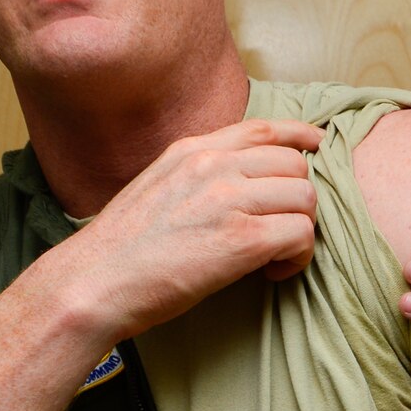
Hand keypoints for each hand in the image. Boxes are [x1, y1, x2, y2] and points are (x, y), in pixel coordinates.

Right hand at [51, 116, 323, 343]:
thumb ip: (196, 176)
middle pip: (294, 165)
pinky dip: (297, 258)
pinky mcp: (243, 240)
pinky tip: (271, 273)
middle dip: (297, 199)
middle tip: (279, 229)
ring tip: (275, 256)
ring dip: (300, 230)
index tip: (317, 144)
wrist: (93, 282)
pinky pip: (301, 234)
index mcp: (192, 151)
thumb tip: (237, 183)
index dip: (299, 135)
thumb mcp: (156, 187)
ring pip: (304, 198)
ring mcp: (229, 200)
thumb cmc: (121, 249)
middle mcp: (214, 166)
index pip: (263, 128)